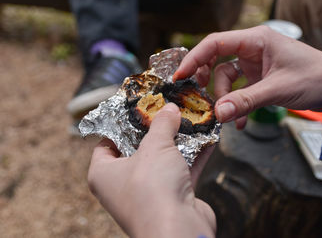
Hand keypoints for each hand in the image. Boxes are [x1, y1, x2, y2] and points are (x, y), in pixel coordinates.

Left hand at [88, 103, 215, 237]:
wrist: (179, 231)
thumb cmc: (153, 190)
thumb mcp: (155, 147)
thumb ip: (162, 125)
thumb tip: (169, 109)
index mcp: (104, 173)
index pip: (106, 143)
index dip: (121, 124)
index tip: (138, 108)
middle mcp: (123, 185)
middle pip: (138, 149)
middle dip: (156, 130)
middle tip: (167, 110)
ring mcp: (148, 193)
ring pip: (163, 161)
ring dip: (179, 142)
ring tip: (189, 119)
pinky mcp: (172, 199)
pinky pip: (182, 171)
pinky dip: (194, 156)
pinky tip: (207, 139)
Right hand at [174, 26, 321, 125]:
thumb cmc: (315, 78)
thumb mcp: (277, 90)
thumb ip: (245, 101)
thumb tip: (216, 113)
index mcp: (257, 40)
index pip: (215, 43)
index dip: (194, 58)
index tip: (179, 76)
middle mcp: (253, 48)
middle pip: (216, 59)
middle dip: (207, 80)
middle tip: (197, 96)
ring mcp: (255, 64)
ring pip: (226, 78)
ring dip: (225, 99)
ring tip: (228, 118)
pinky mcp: (259, 78)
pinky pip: (239, 90)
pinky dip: (236, 105)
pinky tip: (239, 122)